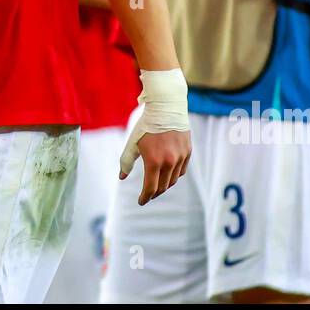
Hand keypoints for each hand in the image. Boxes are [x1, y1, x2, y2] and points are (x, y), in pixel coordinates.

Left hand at [118, 69, 191, 206]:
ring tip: (157, 184)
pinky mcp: (188, 152)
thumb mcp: (132, 143)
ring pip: (173, 180)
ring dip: (164, 185)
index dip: (145, 197)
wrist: (166, 107)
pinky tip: (168, 174)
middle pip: (162, 187)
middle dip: (154, 193)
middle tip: (148, 195)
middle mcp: (169, 162)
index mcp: (154, 161)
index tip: (141, 201)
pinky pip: (181, 170)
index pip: (150, 188)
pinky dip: (174, 175)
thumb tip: (122, 177)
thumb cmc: (146, 125)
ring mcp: (180, 157)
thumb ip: (126, 161)